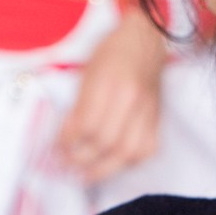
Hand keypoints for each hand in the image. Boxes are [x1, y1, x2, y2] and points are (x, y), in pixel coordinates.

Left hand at [57, 14, 164, 180]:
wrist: (145, 39)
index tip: (58, 147)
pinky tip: (114, 163)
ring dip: (105, 169)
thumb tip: (68, 137)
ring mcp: (147, 109)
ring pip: (128, 152)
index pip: (87, 124)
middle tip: (67, 165)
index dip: (69, 142)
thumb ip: (79, 104)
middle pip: (106, 142)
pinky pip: (147, 149)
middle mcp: (131, 98)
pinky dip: (130, 162)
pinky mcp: (157, 116)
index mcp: (110, 81)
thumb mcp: (87, 70)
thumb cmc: (112, 51)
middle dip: (82, 159)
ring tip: (86, 175)